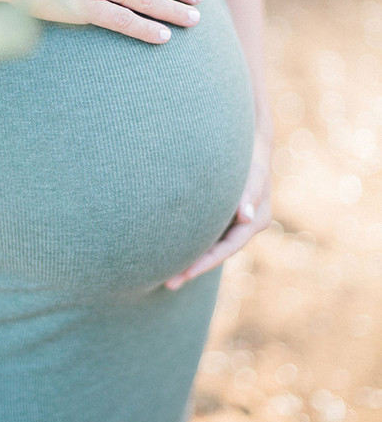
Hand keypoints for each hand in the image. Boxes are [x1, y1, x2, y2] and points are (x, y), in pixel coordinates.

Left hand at [164, 129, 272, 289]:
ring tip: (165, 275)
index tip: (186, 274)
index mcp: (255, 220)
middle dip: (195, 268)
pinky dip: (193, 244)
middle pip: (218, 253)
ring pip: (212, 247)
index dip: (207, 262)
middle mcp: (245, 225)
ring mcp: (234, 222)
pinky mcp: (223, 215)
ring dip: (192, 259)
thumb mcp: (254, 170)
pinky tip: (172, 250)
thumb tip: (244, 217)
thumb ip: (251, 191)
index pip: (228, 248)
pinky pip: (208, 235)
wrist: (249, 138)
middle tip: (169, 284)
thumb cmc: (250, 154)